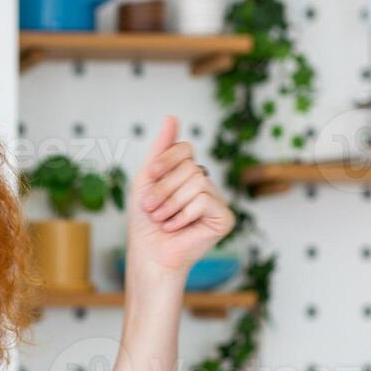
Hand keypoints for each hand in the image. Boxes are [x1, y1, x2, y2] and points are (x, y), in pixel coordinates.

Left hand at [126, 115, 235, 286]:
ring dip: (170, 203)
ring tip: (162, 219)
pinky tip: (176, 228)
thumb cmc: (145, 220)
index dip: (165, 161)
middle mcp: (207, 184)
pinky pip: (204, 200)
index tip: (150, 178)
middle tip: (152, 209)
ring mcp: (218, 201)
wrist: (149, 253)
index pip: (185, 149)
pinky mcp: (225, 218)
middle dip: (163, 188)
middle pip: (189, 167)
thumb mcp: (147, 179)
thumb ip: (160, 149)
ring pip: (196, 182)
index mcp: (189, 173)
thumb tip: (172, 116)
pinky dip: (183, 215)